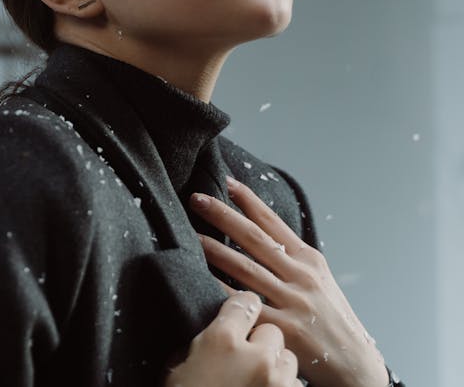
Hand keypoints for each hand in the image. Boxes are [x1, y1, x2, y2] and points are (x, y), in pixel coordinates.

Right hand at [165, 291, 298, 386]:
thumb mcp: (177, 367)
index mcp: (222, 341)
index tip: (241, 311)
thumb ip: (199, 344)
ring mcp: (278, 382)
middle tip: (244, 357)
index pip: (244, 303)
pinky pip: (294, 386)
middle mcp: (256, 356)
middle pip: (271, 331)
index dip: (242, 307)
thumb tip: (210, 334)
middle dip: (260, 341)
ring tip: (256, 380)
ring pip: (288, 359)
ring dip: (275, 366)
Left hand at [190, 177, 388, 386]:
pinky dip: (221, 292)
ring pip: (245, 269)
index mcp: (309, 260)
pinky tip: (201, 280)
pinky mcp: (283, 329)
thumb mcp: (319, 279)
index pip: (274, 222)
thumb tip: (258, 231)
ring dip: (214, 249)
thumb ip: (291, 257)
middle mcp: (301, 276)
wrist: (356, 363)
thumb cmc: (331, 318)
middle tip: (197, 199)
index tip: (227, 182)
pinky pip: (245, 306)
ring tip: (190, 235)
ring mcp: (293, 302)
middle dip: (223, 215)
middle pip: (254, 238)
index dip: (248, 200)